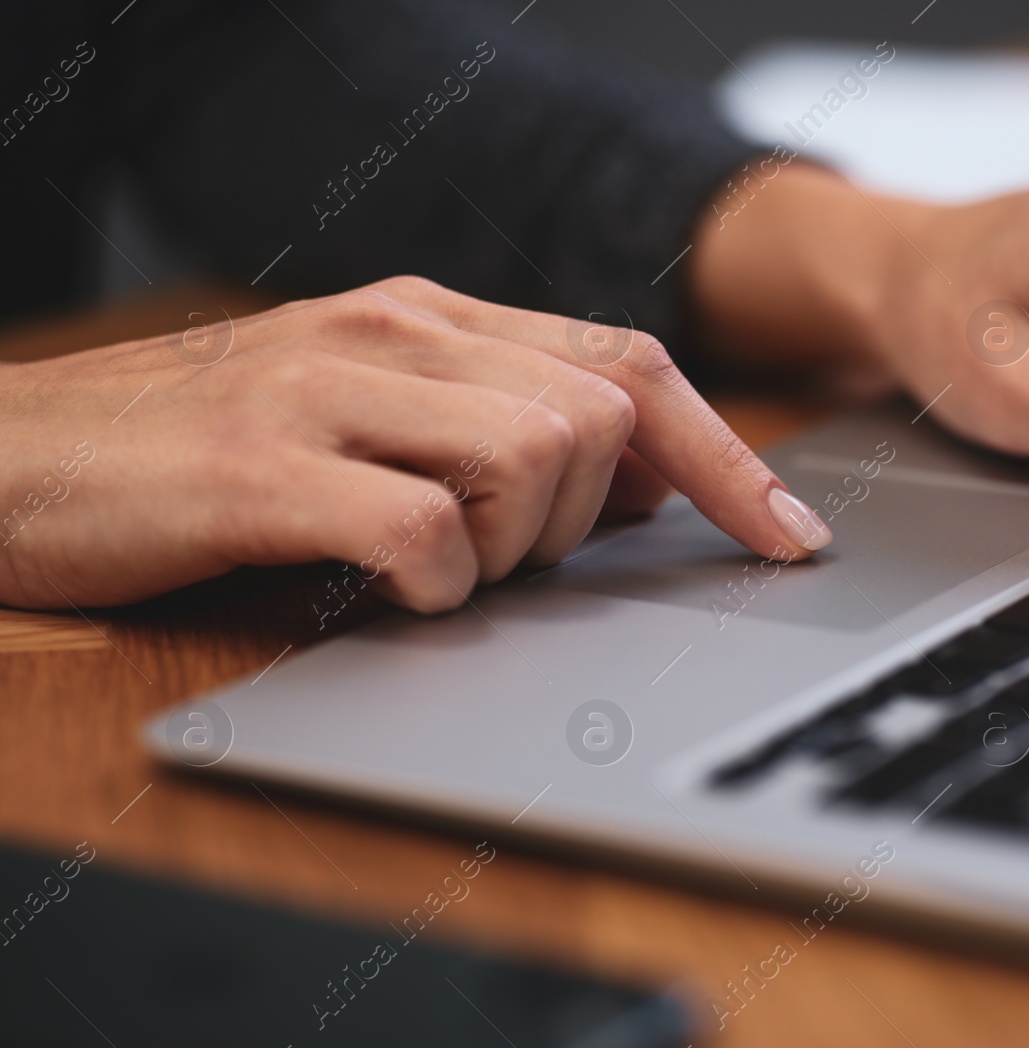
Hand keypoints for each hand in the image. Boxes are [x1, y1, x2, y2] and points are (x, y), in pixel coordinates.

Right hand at [0, 277, 829, 610]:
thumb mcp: (375, 421)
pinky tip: (382, 586)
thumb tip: (652, 480)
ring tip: (427, 561)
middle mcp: (395, 334)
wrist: (10, 456)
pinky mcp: (262, 468)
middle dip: (592, 516)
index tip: (789, 535)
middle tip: (505, 551)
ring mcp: (327, 391)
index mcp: (432, 319)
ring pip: (536, 462)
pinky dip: (433, 584)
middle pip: (603, 416)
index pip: (630, 366)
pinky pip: (422, 534)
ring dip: (515, 547)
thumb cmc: (206, 452)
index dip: (730, 457)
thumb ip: (507, 431)